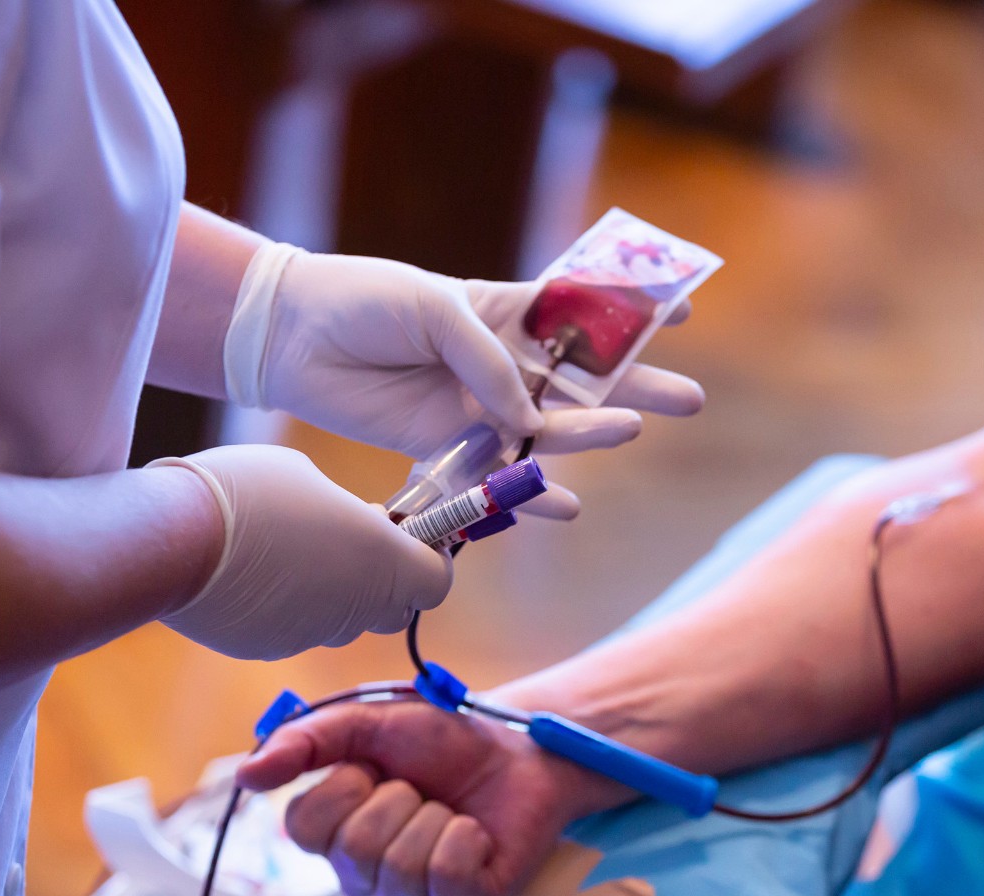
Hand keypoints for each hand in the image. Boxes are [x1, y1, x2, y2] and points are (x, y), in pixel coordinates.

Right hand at [150, 446, 450, 659]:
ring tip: (286, 548)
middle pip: (393, 607)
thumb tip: (339, 523)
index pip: (435, 580)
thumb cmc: (247, 493)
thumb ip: (341, 509)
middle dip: (381, 578)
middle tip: (348, 536)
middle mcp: (355, 609)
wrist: (170, 540)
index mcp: (382, 563)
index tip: (403, 532)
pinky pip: (293, 628)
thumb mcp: (307, 476)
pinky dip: (284, 606)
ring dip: (330, 590)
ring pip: (340, 619)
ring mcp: (311, 635)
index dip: (426, 556)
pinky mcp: (268, 648)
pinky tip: (249, 571)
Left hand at [225, 244, 704, 457]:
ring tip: (632, 432)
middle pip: (583, 378)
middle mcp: (500, 362)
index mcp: (504, 310)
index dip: (630, 313)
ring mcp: (477, 407)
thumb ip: (487, 361)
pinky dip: (530, 494)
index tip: (685, 311)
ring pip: (549, 427)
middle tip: (690, 400)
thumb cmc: (363, 301)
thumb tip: (530, 417)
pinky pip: (499, 474)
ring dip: (592, 433)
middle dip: (637, 384)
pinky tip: (567, 507)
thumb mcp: (435, 309)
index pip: (580, 311)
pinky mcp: (447, 447)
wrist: (294, 338)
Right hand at [236, 699, 596, 895]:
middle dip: (398, 799)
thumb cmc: (444, 740)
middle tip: (421, 787)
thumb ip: (305, 741)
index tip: (373, 767)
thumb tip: (246, 776)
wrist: (519, 748)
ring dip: (435, 818)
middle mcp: (365, 873)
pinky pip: (446, 879)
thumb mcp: (368, 722)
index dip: (343, 787)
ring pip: (399, 869)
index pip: (302, 828)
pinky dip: (465, 840)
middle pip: (354, 850)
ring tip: (450, 809)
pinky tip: (475, 831)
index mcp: (334, 831)